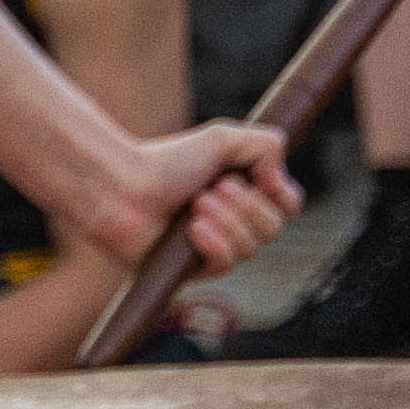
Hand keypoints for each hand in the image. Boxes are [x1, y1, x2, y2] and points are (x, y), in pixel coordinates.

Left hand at [66, 117, 303, 279]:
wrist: (122, 187)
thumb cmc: (166, 162)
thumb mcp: (222, 138)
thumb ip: (265, 144)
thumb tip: (280, 179)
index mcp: (243, 192)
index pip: (287, 205)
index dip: (284, 195)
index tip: (266, 179)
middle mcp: (232, 221)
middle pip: (272, 228)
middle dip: (247, 206)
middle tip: (213, 187)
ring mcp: (214, 247)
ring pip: (251, 248)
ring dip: (227, 221)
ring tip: (197, 203)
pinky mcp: (194, 270)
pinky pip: (226, 264)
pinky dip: (215, 244)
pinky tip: (193, 230)